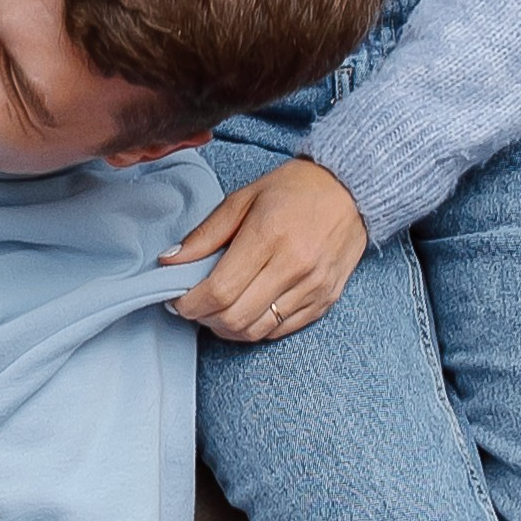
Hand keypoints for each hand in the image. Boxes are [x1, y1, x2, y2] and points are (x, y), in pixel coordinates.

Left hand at [160, 156, 367, 341]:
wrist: (351, 190)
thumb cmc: (294, 189)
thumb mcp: (243, 198)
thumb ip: (205, 234)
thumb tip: (170, 261)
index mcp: (269, 236)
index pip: (219, 290)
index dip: (190, 303)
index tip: (177, 300)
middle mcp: (294, 266)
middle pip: (235, 317)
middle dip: (204, 318)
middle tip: (193, 306)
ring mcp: (313, 288)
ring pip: (257, 330)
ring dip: (227, 328)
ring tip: (217, 310)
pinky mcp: (325, 301)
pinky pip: (281, 330)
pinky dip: (255, 327)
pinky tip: (246, 310)